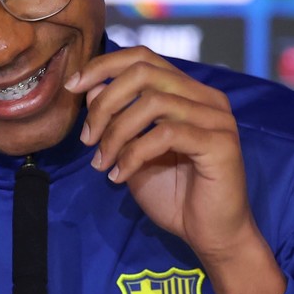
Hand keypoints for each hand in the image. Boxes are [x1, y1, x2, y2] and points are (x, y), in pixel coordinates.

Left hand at [65, 46, 284, 293]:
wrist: (209, 235)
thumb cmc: (174, 194)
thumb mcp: (132, 151)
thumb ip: (116, 117)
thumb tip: (89, 86)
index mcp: (188, 92)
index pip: (143, 58)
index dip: (104, 65)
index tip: (72, 86)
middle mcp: (206, 98)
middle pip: (145, 73)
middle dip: (105, 103)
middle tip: (87, 138)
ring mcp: (217, 118)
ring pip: (153, 103)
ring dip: (116, 133)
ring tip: (102, 162)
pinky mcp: (221, 143)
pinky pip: (166, 134)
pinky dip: (133, 154)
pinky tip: (119, 176)